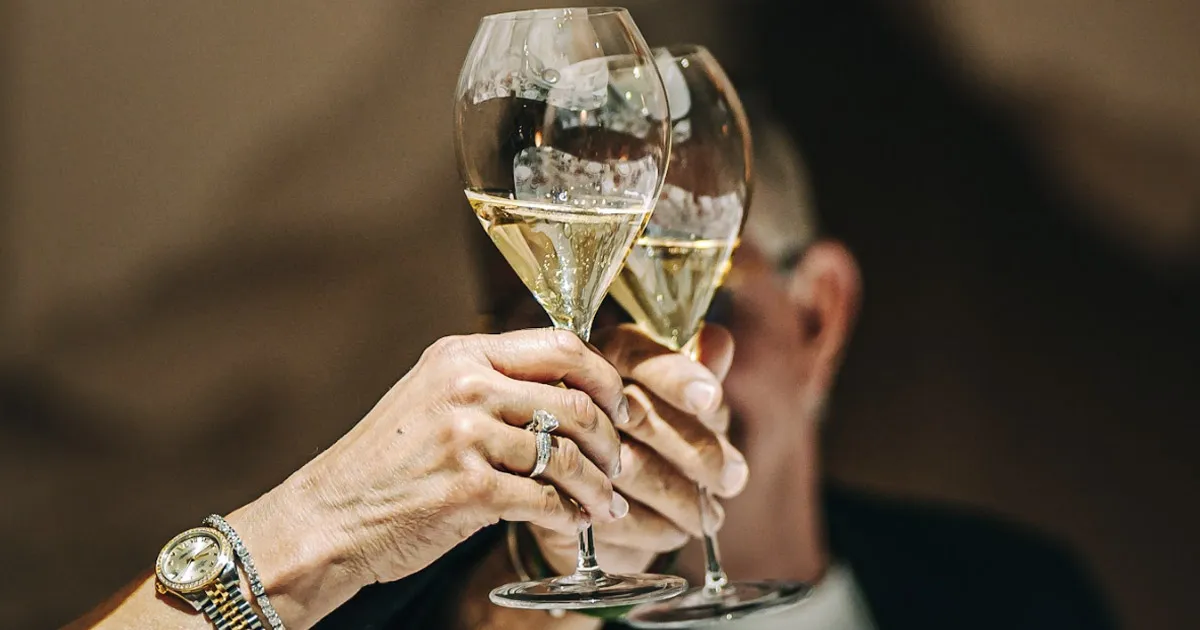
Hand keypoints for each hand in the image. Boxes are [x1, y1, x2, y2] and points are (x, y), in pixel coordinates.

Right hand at [252, 330, 629, 594]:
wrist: (330, 517)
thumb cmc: (386, 463)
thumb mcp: (432, 396)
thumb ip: (491, 384)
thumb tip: (568, 393)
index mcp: (463, 354)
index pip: (563, 345)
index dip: (604, 377)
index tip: (618, 406)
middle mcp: (466, 386)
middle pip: (576, 402)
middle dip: (610, 440)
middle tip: (618, 465)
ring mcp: (466, 437)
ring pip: (567, 456)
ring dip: (598, 486)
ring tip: (605, 504)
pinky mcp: (468, 489)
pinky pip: (545, 500)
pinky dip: (570, 515)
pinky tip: (575, 523)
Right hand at [531, 324, 746, 574]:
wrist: (589, 497)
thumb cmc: (645, 437)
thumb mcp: (675, 402)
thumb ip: (695, 371)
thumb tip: (719, 341)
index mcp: (605, 354)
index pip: (639, 355)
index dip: (675, 376)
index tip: (709, 398)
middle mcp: (571, 388)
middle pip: (640, 414)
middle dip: (696, 451)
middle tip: (733, 480)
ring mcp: (551, 439)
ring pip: (626, 467)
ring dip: (679, 497)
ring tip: (709, 516)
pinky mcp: (546, 491)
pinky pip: (605, 509)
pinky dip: (649, 526)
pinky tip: (674, 530)